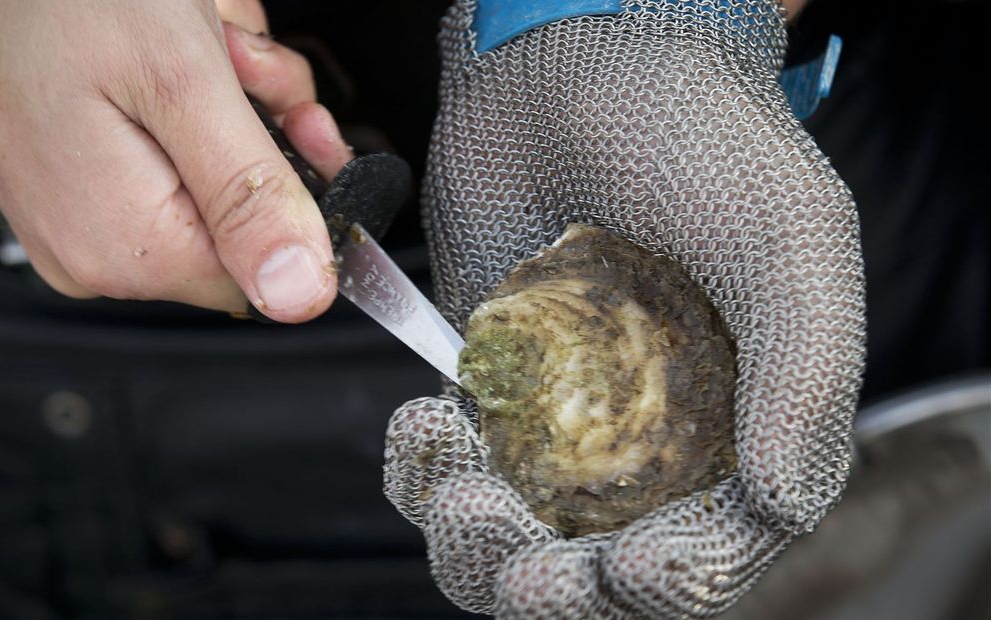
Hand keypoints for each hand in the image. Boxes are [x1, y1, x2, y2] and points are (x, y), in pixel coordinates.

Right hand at [0, 0, 352, 320]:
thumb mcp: (180, 83)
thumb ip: (249, 194)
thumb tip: (302, 296)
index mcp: (126, 246)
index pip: (263, 272)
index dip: (300, 198)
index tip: (298, 127)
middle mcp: (95, 249)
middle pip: (239, 221)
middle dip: (261, 132)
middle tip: (243, 62)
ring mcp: (78, 216)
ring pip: (209, 180)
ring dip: (231, 102)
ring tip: (202, 39)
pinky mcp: (72, 180)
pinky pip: (165, 158)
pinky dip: (188, 98)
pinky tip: (174, 48)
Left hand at [385, 0, 865, 616]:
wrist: (569, 59)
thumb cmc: (692, 135)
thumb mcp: (784, 239)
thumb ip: (806, 372)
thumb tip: (786, 504)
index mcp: (746, 420)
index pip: (717, 547)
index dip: (673, 579)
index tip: (626, 563)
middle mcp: (655, 432)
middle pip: (604, 565)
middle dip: (559, 585)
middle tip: (518, 564)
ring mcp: (565, 411)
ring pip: (519, 534)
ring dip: (480, 544)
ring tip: (459, 492)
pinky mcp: (488, 381)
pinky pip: (453, 464)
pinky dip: (428, 473)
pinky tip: (426, 425)